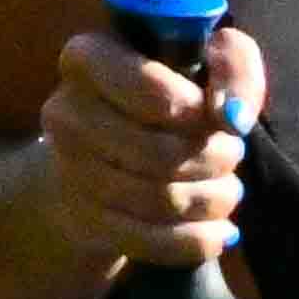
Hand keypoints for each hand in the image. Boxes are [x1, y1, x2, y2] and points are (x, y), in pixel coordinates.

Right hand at [39, 19, 270, 277]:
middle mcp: (65, 111)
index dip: (198, 111)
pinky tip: (219, 230)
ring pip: (162, 200)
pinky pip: (152, 241)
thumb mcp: (204, 60)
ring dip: (215, 199)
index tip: (209, 115)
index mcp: (87, 57)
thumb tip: (233, 117)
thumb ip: (232, 66)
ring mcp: (68, 169)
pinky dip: (199, 239)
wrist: (108, 147)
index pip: (154, 93)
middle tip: (228, 155)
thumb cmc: (164, 95)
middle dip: (216, 159)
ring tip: (226, 189)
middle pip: (162, 153)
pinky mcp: (82, 218)